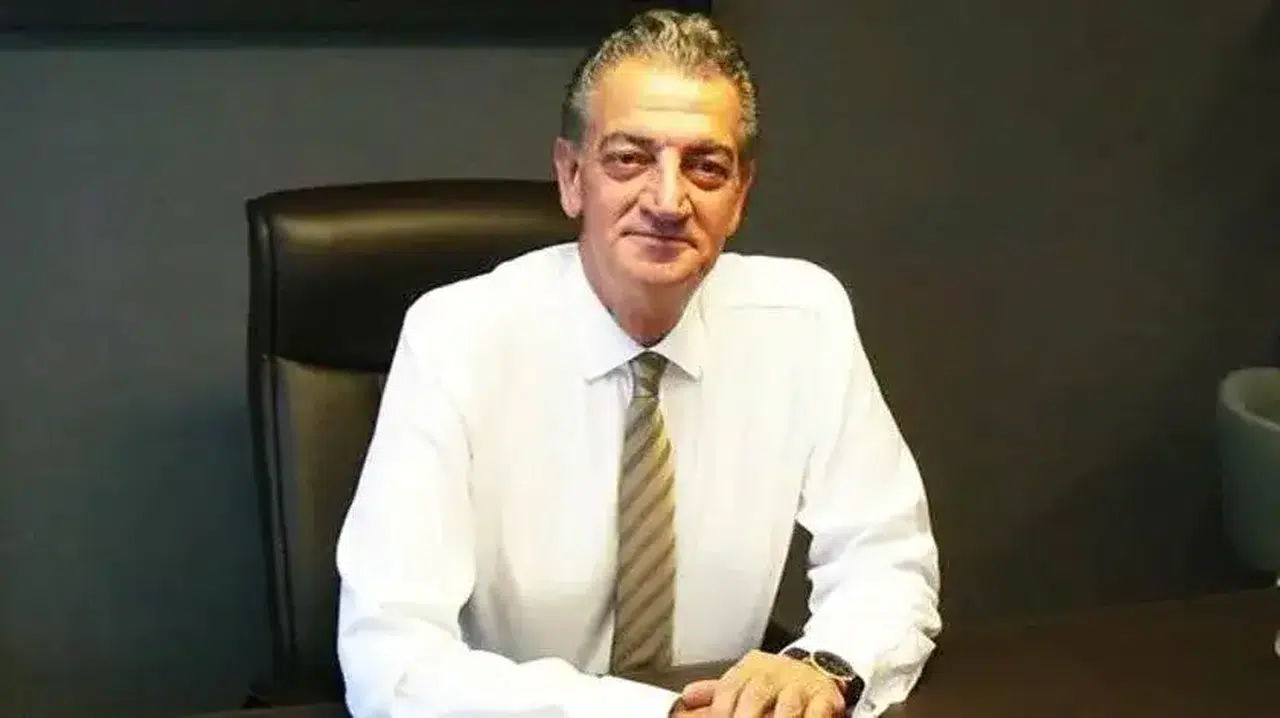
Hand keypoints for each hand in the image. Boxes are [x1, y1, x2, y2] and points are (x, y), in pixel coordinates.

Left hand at [678, 650, 844, 717]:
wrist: (819, 667)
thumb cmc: (776, 681)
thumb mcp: (745, 679)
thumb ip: (716, 691)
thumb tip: (687, 696)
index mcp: (750, 669)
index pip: (729, 688)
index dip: (720, 710)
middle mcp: (774, 674)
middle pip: (756, 694)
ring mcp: (801, 685)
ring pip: (788, 704)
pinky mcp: (825, 697)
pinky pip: (816, 711)